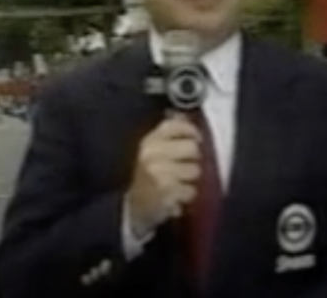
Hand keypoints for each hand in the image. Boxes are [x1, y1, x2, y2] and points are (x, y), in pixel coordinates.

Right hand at [125, 112, 201, 237]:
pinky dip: (186, 196)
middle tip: (184, 167)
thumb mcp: (150, 152)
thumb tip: (185, 116)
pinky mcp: (167, 193)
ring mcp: (160, 174)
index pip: (175, 125)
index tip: (197, 138)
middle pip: (192, 148)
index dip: (191, 130)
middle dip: (192, 160)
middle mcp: (153, 155)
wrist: (130, 209)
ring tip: (177, 183)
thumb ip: (167, 134)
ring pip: (195, 171)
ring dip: (190, 180)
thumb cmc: (144, 178)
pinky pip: (191, 190)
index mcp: (148, 142)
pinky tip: (175, 196)